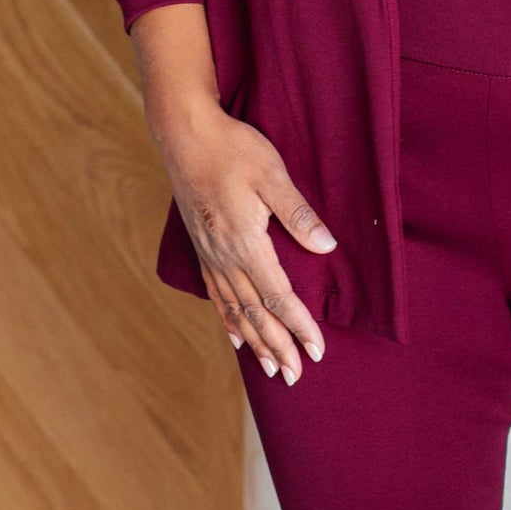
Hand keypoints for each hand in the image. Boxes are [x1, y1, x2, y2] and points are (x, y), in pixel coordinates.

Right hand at [152, 99, 335, 382]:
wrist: (184, 134)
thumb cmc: (231, 148)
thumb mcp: (272, 174)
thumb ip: (298, 214)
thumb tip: (326, 247)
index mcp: (245, 242)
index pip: (277, 296)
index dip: (298, 325)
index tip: (316, 350)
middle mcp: (224, 256)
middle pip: (255, 313)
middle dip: (277, 346)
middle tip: (295, 375)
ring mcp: (210, 254)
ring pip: (235, 310)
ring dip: (255, 341)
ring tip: (270, 368)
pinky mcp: (202, 247)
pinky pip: (216, 294)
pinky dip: (228, 320)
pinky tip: (235, 337)